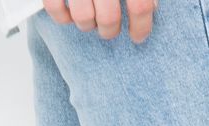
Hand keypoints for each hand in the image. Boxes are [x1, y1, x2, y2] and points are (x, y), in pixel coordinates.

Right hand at [43, 0, 157, 42]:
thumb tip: (151, 7)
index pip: (140, 6)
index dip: (142, 26)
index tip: (139, 36)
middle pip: (109, 19)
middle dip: (111, 31)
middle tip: (111, 29)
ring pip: (84, 20)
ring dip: (89, 25)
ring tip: (91, 18)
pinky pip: (57, 10)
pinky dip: (63, 17)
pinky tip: (70, 13)